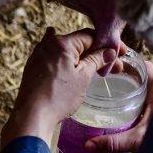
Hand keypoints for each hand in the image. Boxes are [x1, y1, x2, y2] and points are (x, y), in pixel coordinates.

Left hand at [0, 27, 117, 148]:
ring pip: (67, 51)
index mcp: (61, 43)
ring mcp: (38, 56)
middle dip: (97, 53)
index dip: (108, 44)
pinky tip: (74, 63)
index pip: (91, 36)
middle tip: (115, 66)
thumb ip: (96, 60)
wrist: (31, 116)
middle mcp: (47, 45)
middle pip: (79, 43)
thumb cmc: (57, 98)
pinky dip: (68, 62)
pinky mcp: (33, 69)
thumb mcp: (83, 77)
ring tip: (98, 69)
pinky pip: (55, 59)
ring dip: (83, 58)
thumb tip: (109, 52)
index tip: (120, 54)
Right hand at [83, 60, 152, 152]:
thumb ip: (115, 141)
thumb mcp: (140, 137)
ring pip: (147, 93)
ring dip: (133, 94)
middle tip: (105, 83)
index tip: (113, 64)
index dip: (129, 62)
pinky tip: (128, 116)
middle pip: (143, 79)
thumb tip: (89, 144)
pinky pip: (151, 105)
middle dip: (125, 79)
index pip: (143, 67)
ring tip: (112, 99)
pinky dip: (140, 106)